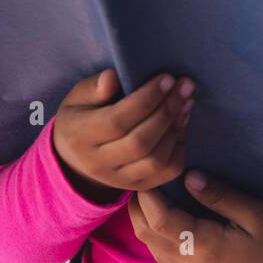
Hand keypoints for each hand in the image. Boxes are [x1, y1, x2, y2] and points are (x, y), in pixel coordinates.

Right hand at [51, 69, 195, 203]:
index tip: (167, 78)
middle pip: (140, 143)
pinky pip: (167, 172)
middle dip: (168, 111)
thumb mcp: (77, 97)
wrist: (75, 158)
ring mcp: (119, 179)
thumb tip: (113, 77)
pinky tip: (182, 125)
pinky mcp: (138, 185)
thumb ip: (93, 87)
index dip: (146, 99)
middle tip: (185, 86)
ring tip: (186, 102)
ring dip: (176, 128)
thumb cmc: (81, 117)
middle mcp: (98, 164)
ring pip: (155, 160)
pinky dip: (180, 147)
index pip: (116, 121)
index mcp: (79, 137)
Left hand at [129, 170, 262, 262]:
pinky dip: (157, 235)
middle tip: (146, 178)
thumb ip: (220, 195)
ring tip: (153, 194)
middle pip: (146, 234)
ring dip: (145, 220)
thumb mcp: (257, 214)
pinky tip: (168, 218)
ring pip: (151, 247)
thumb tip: (189, 176)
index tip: (152, 172)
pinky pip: (164, 258)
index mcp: (205, 247)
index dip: (149, 194)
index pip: (160, 218)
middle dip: (138, 205)